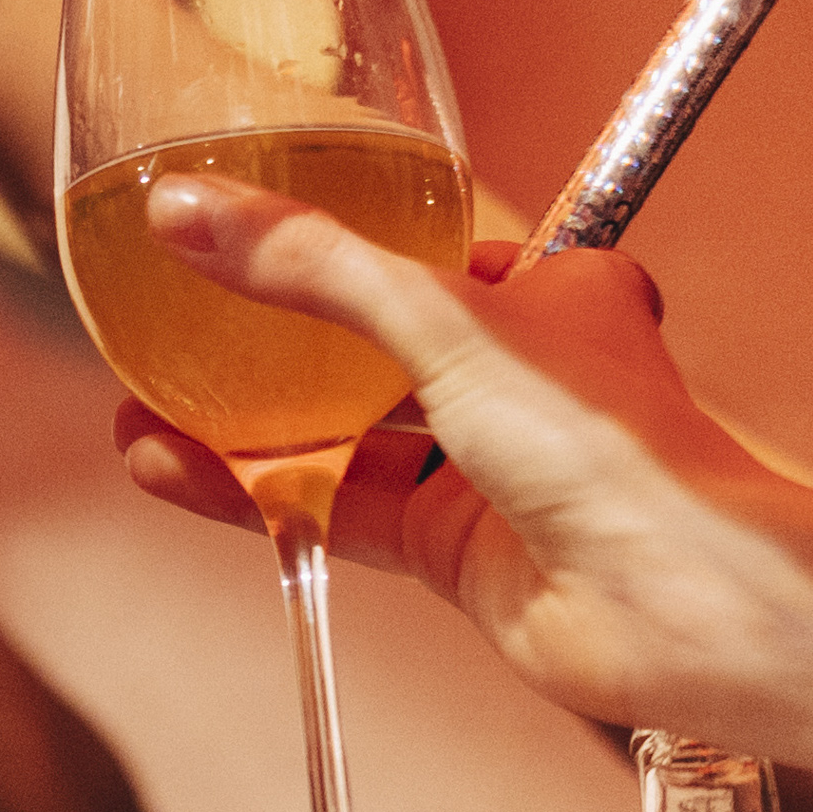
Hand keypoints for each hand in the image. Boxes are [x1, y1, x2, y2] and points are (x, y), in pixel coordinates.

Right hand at [113, 208, 812, 749]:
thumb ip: (307, 265)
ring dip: (243, 428)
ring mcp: (488, 470)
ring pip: (343, 436)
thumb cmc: (609, 443)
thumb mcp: (440, 316)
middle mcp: (522, 379)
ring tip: (137, 410)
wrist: (674, 600)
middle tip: (173, 325)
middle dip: (269, 344)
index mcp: (550, 292)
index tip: (253, 232)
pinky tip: (176, 473)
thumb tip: (187, 211)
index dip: (350, 237)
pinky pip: (336, 510)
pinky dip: (256, 495)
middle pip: (372, 346)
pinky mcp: (456, 551)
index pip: (434, 247)